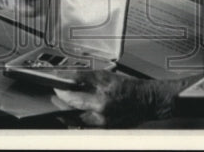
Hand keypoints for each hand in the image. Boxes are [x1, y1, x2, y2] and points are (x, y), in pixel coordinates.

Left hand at [53, 70, 180, 127]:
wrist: (147, 101)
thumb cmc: (130, 87)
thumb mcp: (108, 76)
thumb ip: (88, 78)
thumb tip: (70, 78)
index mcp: (104, 88)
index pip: (76, 82)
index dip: (63, 81)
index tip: (55, 79)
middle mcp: (102, 104)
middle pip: (72, 101)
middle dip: (61, 96)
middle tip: (56, 91)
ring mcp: (103, 119)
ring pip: (75, 116)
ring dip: (65, 110)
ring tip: (60, 103)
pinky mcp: (105, 128)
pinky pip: (84, 124)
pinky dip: (76, 119)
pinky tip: (72, 113)